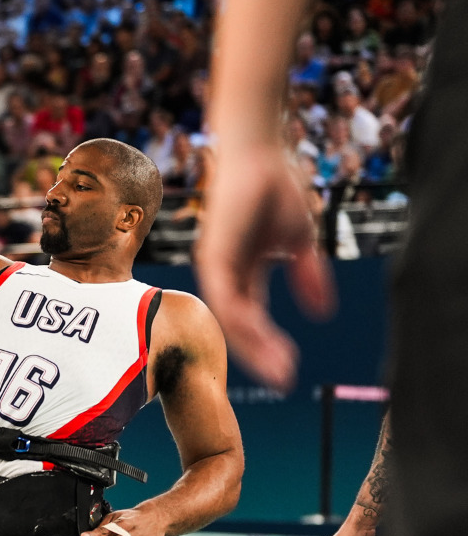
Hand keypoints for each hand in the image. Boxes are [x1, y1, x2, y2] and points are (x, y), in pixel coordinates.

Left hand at [192, 142, 334, 392]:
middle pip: (239, 327)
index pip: (251, 321)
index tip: (288, 373)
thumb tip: (323, 313)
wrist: (260, 153)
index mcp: (241, 273)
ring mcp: (215, 266)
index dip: (268, 347)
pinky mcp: (213, 254)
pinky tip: (262, 336)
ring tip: (279, 368)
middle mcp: (223, 274)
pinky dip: (244, 318)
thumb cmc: (274, 189)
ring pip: (232, 318)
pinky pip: (226, 296)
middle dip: (262, 356)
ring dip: (256, 345)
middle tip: (284, 382)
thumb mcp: (298, 241)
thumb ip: (306, 277)